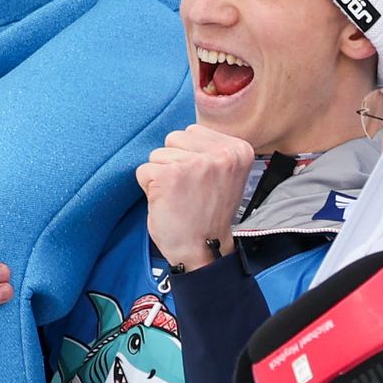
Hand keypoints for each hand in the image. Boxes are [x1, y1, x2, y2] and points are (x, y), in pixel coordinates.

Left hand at [136, 124, 258, 274]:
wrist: (205, 251)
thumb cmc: (209, 213)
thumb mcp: (225, 173)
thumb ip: (209, 150)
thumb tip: (182, 133)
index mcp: (238, 149)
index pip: (193, 131)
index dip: (189, 157)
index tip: (201, 182)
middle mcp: (221, 153)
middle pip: (174, 138)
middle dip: (173, 162)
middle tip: (188, 191)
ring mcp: (195, 163)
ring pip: (157, 154)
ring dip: (161, 175)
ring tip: (179, 197)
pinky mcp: (169, 175)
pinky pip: (143, 170)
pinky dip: (148, 188)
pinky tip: (167, 203)